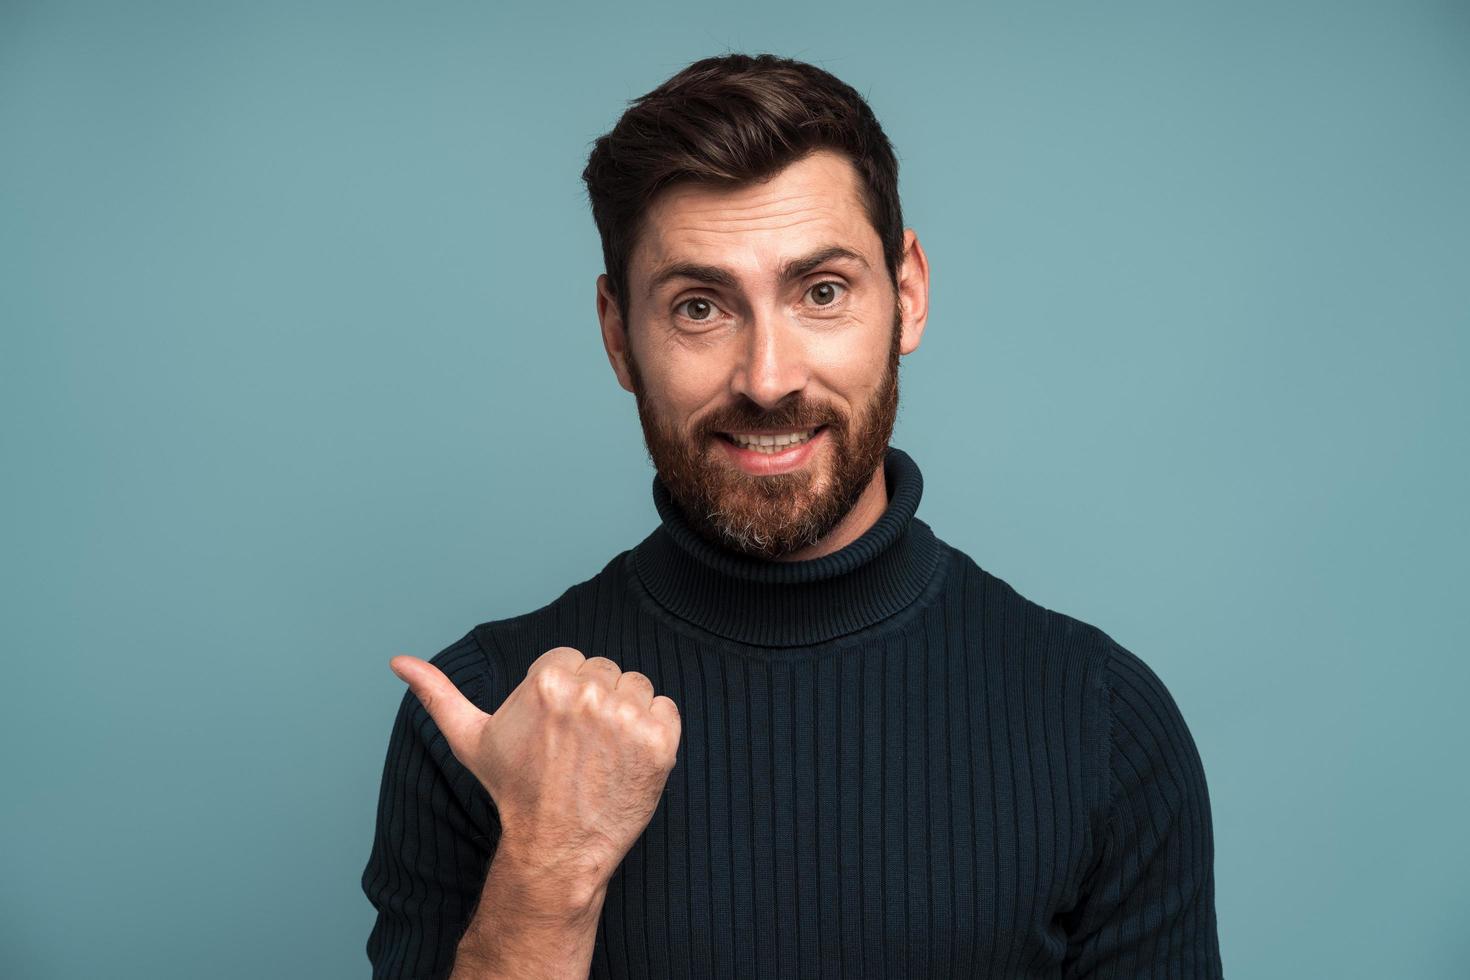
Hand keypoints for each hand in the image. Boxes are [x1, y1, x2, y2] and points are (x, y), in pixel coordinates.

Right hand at [389, 647, 681, 892]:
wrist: (556, 848)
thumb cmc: (514, 791)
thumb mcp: (470, 739)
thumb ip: (437, 693)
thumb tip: (398, 661)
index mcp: (547, 680)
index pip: (570, 660)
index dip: (562, 696)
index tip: (552, 732)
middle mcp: (589, 692)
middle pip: (604, 672)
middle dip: (593, 703)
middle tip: (575, 748)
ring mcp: (627, 718)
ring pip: (636, 688)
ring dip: (625, 715)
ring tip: (599, 754)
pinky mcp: (661, 741)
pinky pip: (666, 708)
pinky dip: (654, 731)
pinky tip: (626, 759)